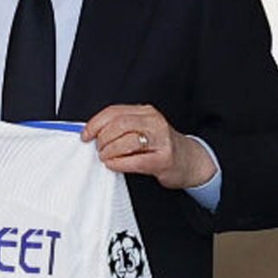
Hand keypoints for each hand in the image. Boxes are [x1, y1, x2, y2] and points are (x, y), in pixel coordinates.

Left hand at [80, 104, 216, 190]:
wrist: (192, 161)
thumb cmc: (161, 146)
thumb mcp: (143, 130)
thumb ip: (122, 127)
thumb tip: (92, 132)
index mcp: (146, 112)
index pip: (114, 112)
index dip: (95, 123)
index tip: (85, 135)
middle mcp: (154, 122)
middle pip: (118, 124)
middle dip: (102, 138)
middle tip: (97, 149)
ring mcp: (161, 140)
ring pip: (126, 140)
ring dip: (109, 151)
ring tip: (105, 157)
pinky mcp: (164, 159)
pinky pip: (135, 161)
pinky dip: (118, 163)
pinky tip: (112, 165)